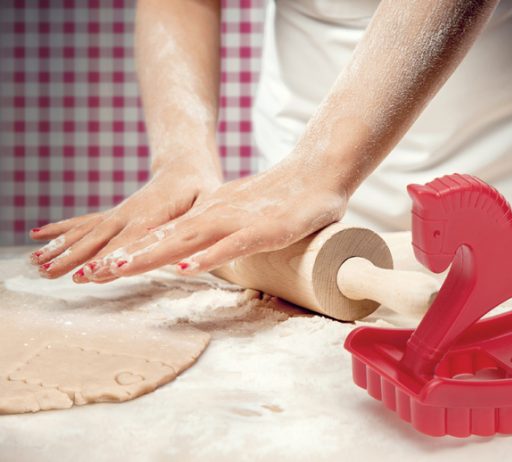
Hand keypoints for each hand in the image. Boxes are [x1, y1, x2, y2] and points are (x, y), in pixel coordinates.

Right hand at [29, 163, 221, 280]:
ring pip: (85, 232)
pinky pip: (84, 223)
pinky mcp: (114, 214)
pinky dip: (61, 229)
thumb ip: (198, 225)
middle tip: (50, 274)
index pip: (128, 242)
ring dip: (60, 248)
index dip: (110, 259)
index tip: (90, 274)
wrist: (186, 163)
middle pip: (97, 239)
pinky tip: (36, 235)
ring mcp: (118, 213)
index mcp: (151, 216)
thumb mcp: (208, 203)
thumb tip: (186, 248)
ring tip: (35, 264)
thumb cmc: (202, 188)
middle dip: (74, 258)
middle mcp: (128, 215)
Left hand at [80, 158, 347, 280]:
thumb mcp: (244, 215)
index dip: (133, 252)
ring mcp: (239, 221)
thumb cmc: (285, 196)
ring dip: (154, 255)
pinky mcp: (264, 230)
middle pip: (166, 239)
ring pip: (189, 241)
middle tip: (91, 274)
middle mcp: (216, 215)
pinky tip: (183, 267)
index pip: (165, 236)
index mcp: (210, 214)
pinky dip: (205, 257)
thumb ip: (224, 231)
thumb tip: (204, 252)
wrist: (319, 172)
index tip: (100, 269)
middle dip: (129, 257)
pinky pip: (230, 246)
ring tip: (121, 269)